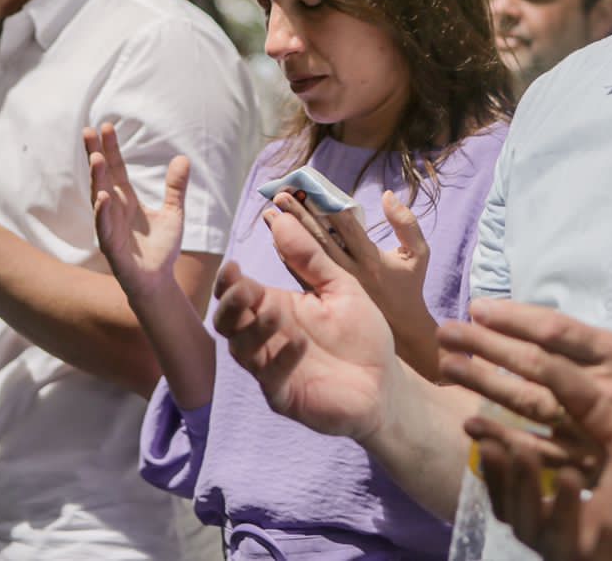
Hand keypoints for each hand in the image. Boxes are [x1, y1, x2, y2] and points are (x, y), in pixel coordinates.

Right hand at [84, 123, 186, 298]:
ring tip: (96, 158)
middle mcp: (114, 210)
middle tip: (88, 131)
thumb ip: (176, 187)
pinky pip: (105, 228)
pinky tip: (103, 198)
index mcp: (127, 201)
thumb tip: (183, 158)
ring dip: (97, 179)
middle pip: (102, 178)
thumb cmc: (161, 249)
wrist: (159, 282)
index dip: (111, 149)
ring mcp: (110, 228)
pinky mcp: (112, 248)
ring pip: (100, 199)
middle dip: (95, 155)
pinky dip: (103, 214)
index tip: (106, 126)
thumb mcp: (174, 213)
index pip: (116, 169)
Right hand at [211, 207, 401, 442]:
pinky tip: (299, 344)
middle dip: (230, 304)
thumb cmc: (361, 334)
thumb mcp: (339, 287)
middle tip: (245, 288)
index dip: (229, 280)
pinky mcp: (285, 395)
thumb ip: (310, 257)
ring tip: (276, 312)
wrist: (385, 381)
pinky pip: (272, 379)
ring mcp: (272, 368)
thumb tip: (282, 217)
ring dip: (255, 330)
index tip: (234, 264)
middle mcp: (265, 337)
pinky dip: (281, 360)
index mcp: (274, 307)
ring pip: (242, 350)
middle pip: (226, 321)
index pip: (237, 292)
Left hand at [270, 187, 439, 377]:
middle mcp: (350, 272)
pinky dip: (289, 257)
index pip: (345, 227)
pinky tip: (275, 240)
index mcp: (371, 260)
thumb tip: (387, 195)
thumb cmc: (409, 288)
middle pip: (321, 240)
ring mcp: (335, 288)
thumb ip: (407, 224)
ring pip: (307, 257)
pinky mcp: (324, 300)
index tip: (310, 188)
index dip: (326, 206)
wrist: (401, 335)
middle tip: (279, 195)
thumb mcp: (417, 256)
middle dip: (299, 216)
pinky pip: (302, 275)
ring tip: (270, 212)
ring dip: (288, 234)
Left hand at [439, 301, 611, 450]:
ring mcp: (595, 427)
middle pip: (536, 364)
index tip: (476, 309)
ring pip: (531, 404)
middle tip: (447, 332)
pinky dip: (502, 438)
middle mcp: (606, 388)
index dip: (512, 318)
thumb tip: (507, 314)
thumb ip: (570, 335)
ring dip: (485, 383)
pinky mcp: (584, 461)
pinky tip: (470, 425)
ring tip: (449, 366)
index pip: (555, 330)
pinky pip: (537, 451)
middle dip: (487, 345)